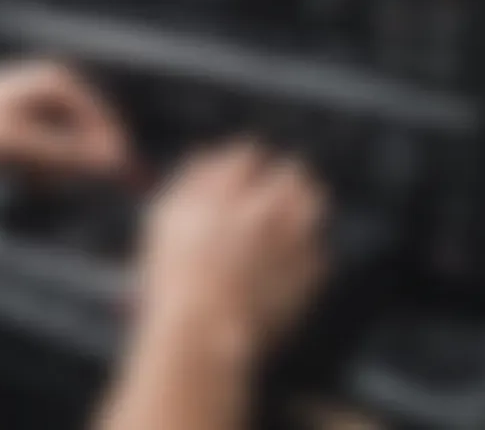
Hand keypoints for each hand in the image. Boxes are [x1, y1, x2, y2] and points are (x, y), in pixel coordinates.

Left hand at [0, 61, 130, 174]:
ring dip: (54, 171)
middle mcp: (58, 89)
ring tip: (20, 174)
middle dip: (75, 167)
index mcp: (61, 85)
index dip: (118, 159)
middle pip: (90, 140)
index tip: (133, 187)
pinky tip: (16, 173)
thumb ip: (65, 154)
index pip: (107, 127)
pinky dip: (40, 169)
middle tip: (41, 181)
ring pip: (69, 150)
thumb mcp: (15, 146)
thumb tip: (113, 162)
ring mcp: (44, 105)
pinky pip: (50, 153)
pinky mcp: (31, 122)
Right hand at [138, 142, 325, 358]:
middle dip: (286, 177)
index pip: (248, 155)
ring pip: (314, 204)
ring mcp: (291, 238)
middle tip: (278, 190)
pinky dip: (307, 251)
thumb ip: (192, 181)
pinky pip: (318, 250)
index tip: (249, 169)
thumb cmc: (175, 276)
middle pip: (291, 173)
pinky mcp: (308, 270)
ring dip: (305, 205)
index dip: (248, 161)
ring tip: (294, 217)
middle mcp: (265, 207)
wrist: (202, 329)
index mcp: (228, 191)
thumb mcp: (167, 218)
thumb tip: (211, 157)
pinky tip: (290, 260)